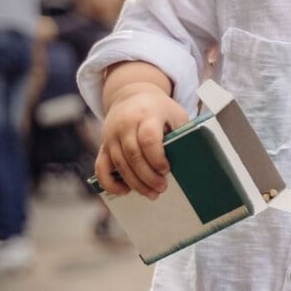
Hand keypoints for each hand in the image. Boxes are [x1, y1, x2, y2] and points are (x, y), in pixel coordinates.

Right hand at [95, 84, 191, 198]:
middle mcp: (125, 125)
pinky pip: (100, 167)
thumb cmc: (159, 109)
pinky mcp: (103, 145)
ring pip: (119, 163)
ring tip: (151, 194)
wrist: (130, 96)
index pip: (148, 138)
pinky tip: (124, 192)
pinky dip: (109, 182)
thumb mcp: (175, 114)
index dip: (156, 158)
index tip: (167, 170)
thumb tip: (190, 161)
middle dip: (148, 176)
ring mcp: (111, 136)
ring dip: (135, 182)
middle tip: (162, 188)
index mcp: (147, 114)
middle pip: (133, 154)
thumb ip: (181, 134)